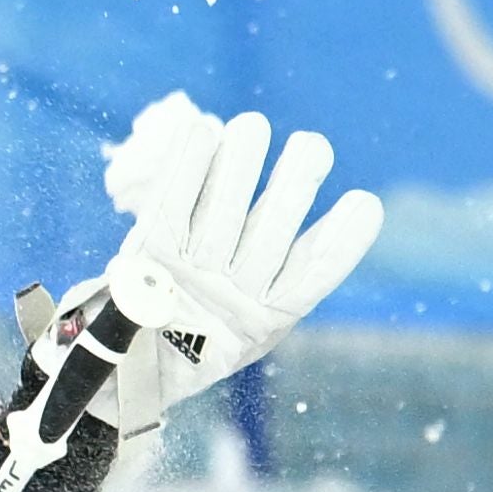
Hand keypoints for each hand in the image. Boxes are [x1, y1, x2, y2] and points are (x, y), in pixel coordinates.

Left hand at [70, 93, 381, 430]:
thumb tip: (351, 213)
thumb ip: (289, 275)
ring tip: (254, 126)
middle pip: (270, 234)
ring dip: (240, 165)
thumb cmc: (202, 332)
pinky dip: (188, 167)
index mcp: (266, 317)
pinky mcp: (147, 257)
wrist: (126, 365)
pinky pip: (172, 205)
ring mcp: (187, 278)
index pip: (313, 275)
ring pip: (222, 214)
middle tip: (311, 144)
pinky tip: (202, 131)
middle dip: (294, 184)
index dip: (344, 241)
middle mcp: (230, 300)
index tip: (365, 203)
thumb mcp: (251, 323)